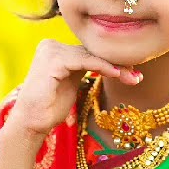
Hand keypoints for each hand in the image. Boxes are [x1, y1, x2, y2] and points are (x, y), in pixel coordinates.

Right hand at [6, 39, 142, 138]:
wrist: (31, 123)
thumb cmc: (51, 107)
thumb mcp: (73, 82)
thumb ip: (85, 67)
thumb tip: (110, 61)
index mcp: (55, 49)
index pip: (88, 51)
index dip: (111, 61)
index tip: (133, 72)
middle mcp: (51, 45)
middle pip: (91, 51)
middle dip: (116, 64)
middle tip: (137, 75)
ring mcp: (51, 51)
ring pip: (91, 55)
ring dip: (115, 67)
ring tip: (133, 77)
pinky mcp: (53, 60)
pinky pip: (86, 60)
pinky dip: (103, 67)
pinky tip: (118, 75)